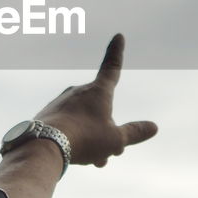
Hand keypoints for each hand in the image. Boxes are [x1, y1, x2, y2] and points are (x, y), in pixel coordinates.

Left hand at [35, 34, 156, 166]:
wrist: (43, 146)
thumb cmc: (84, 139)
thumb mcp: (115, 139)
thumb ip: (134, 133)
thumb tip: (153, 127)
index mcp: (98, 91)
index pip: (112, 67)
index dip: (117, 52)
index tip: (118, 36)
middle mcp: (78, 92)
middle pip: (101, 108)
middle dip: (108, 129)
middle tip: (111, 153)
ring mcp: (61, 102)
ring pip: (84, 120)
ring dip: (92, 138)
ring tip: (95, 160)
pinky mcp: (47, 114)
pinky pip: (67, 125)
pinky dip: (75, 138)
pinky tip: (73, 155)